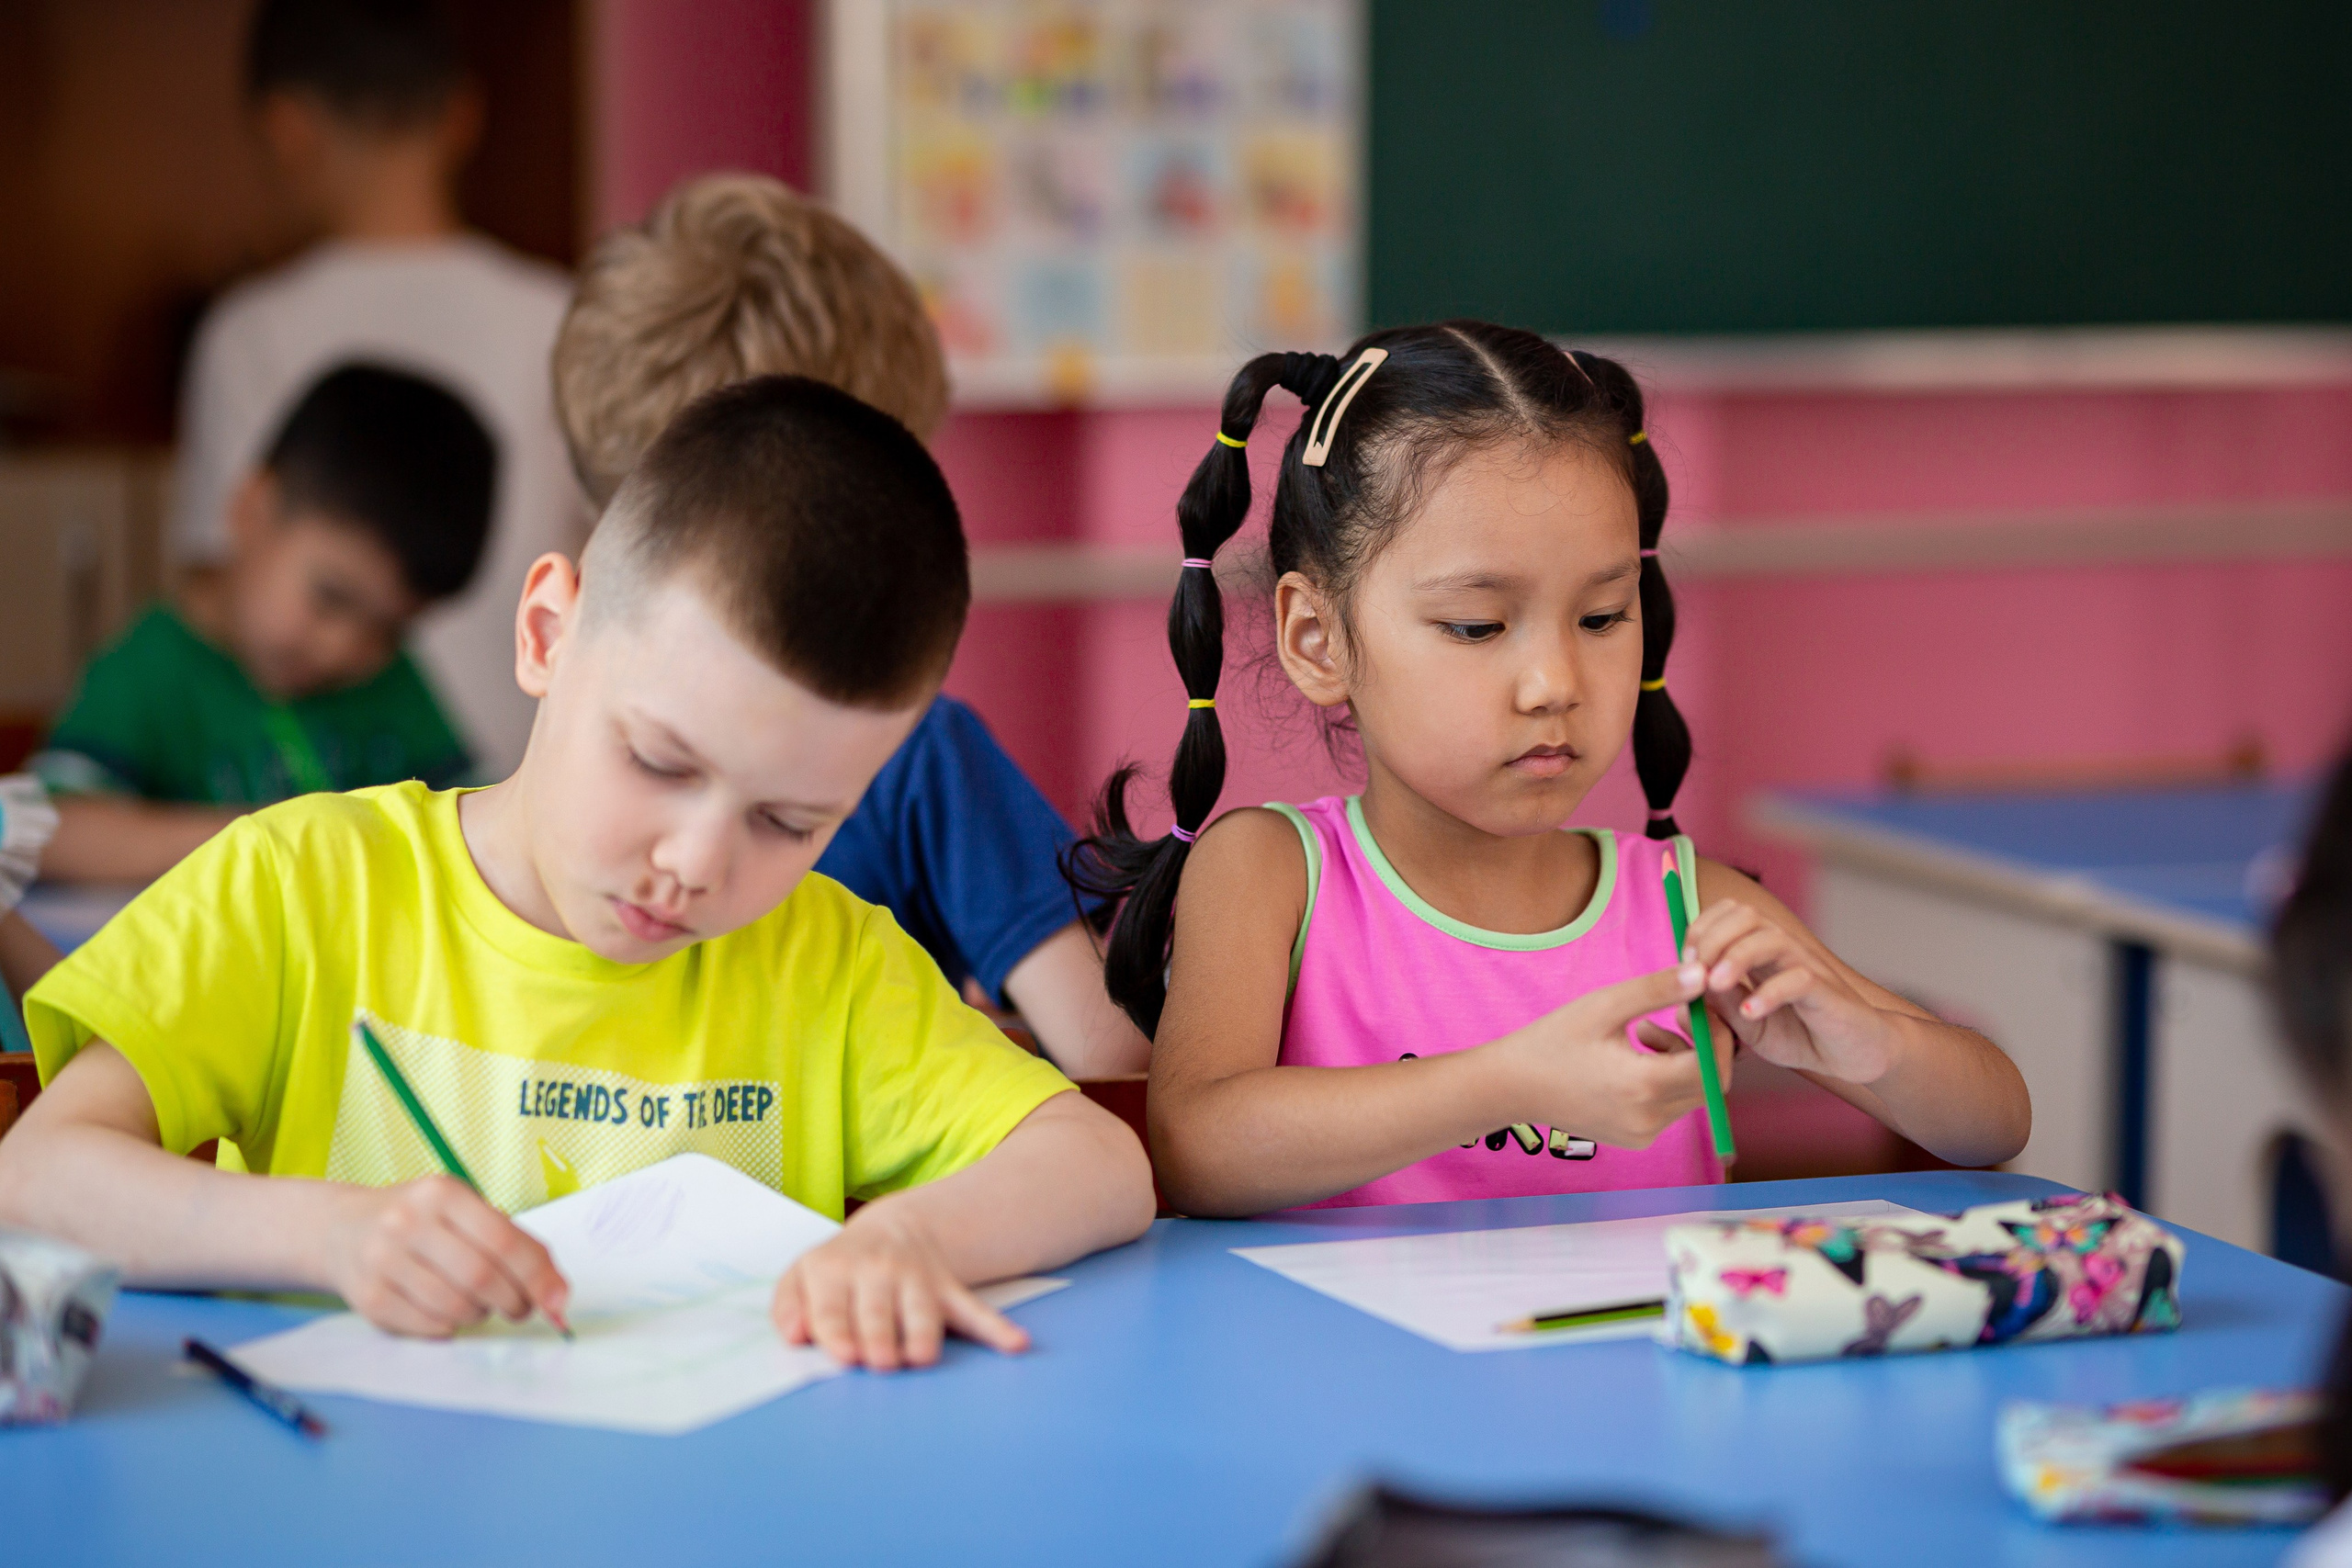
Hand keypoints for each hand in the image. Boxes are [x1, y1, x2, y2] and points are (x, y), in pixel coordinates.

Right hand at [323, 1175, 571, 1337]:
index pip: (505, 1242)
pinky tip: (447, 1311)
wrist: (341, 1229)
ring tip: (480, 1303)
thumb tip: (559, 1294)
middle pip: (481, 1278)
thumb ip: (513, 1244)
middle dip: (514, 1302)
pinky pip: (429, 1326)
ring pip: (455, 1307)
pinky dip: (450, 1326)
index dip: (539, 1278)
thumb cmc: (422, 1222)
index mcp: (443, 1194)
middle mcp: (408, 1222)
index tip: (560, 1303)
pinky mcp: (367, 1297)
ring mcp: (382, 1260)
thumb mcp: (464, 1211)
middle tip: (521, 1309)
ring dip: (481, 1314)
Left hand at [772, 1199, 1029, 1371]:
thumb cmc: (838, 1269)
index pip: (831, 1308)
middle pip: (877, 1313)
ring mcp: (917, 1280)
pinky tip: (1015, 1344)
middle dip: (879, 1338)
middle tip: (882, 1364)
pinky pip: (974, 1310)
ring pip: (923, 1312)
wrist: (894, 1229)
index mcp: (834, 1270)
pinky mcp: (948, 1290)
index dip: (837, 1332)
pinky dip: (996, 1329)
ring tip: (922, 1357)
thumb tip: (793, 1336)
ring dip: (923, 1334)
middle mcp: (877, 1272)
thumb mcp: (802, 1276)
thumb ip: (788, 1306)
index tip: (845, 1356)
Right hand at [1492, 962, 1728, 1149]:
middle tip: (1679, 1013)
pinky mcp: (1636, 1138)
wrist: (1510, 1087)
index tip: (1697, 1004)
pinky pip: (1671, 1107)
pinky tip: (1634, 1058)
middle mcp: (1648, 1119)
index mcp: (1642, 1087)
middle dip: (1704, 1046)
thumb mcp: (1604, 1006)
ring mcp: (1643, 1134)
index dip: (1716, 1033)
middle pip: (1710, 1084)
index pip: (1712, 1066)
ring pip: (1692, 1095)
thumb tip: (1703, 974)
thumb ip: (1657, 990)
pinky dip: (1666, 1079)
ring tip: (1644, 1030)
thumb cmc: (1553, 1041)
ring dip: (1684, 1060)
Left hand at [1682, 896, 1894, 1083]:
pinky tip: (1751, 1012)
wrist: (1853, 1055)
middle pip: (1745, 914)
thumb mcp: (1748, 1026)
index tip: (1684, 962)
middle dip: (1712, 937)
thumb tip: (1689, 987)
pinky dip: (1769, 993)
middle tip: (1696, 972)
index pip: (1728, 914)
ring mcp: (1806, 968)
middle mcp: (1783, 951)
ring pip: (1771, 938)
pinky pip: (1798, 980)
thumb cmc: (1800, 1035)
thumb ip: (1721, 1007)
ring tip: (1716, 985)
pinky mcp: (1827, 993)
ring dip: (1736, 957)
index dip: (1700, 929)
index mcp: (1760, 952)